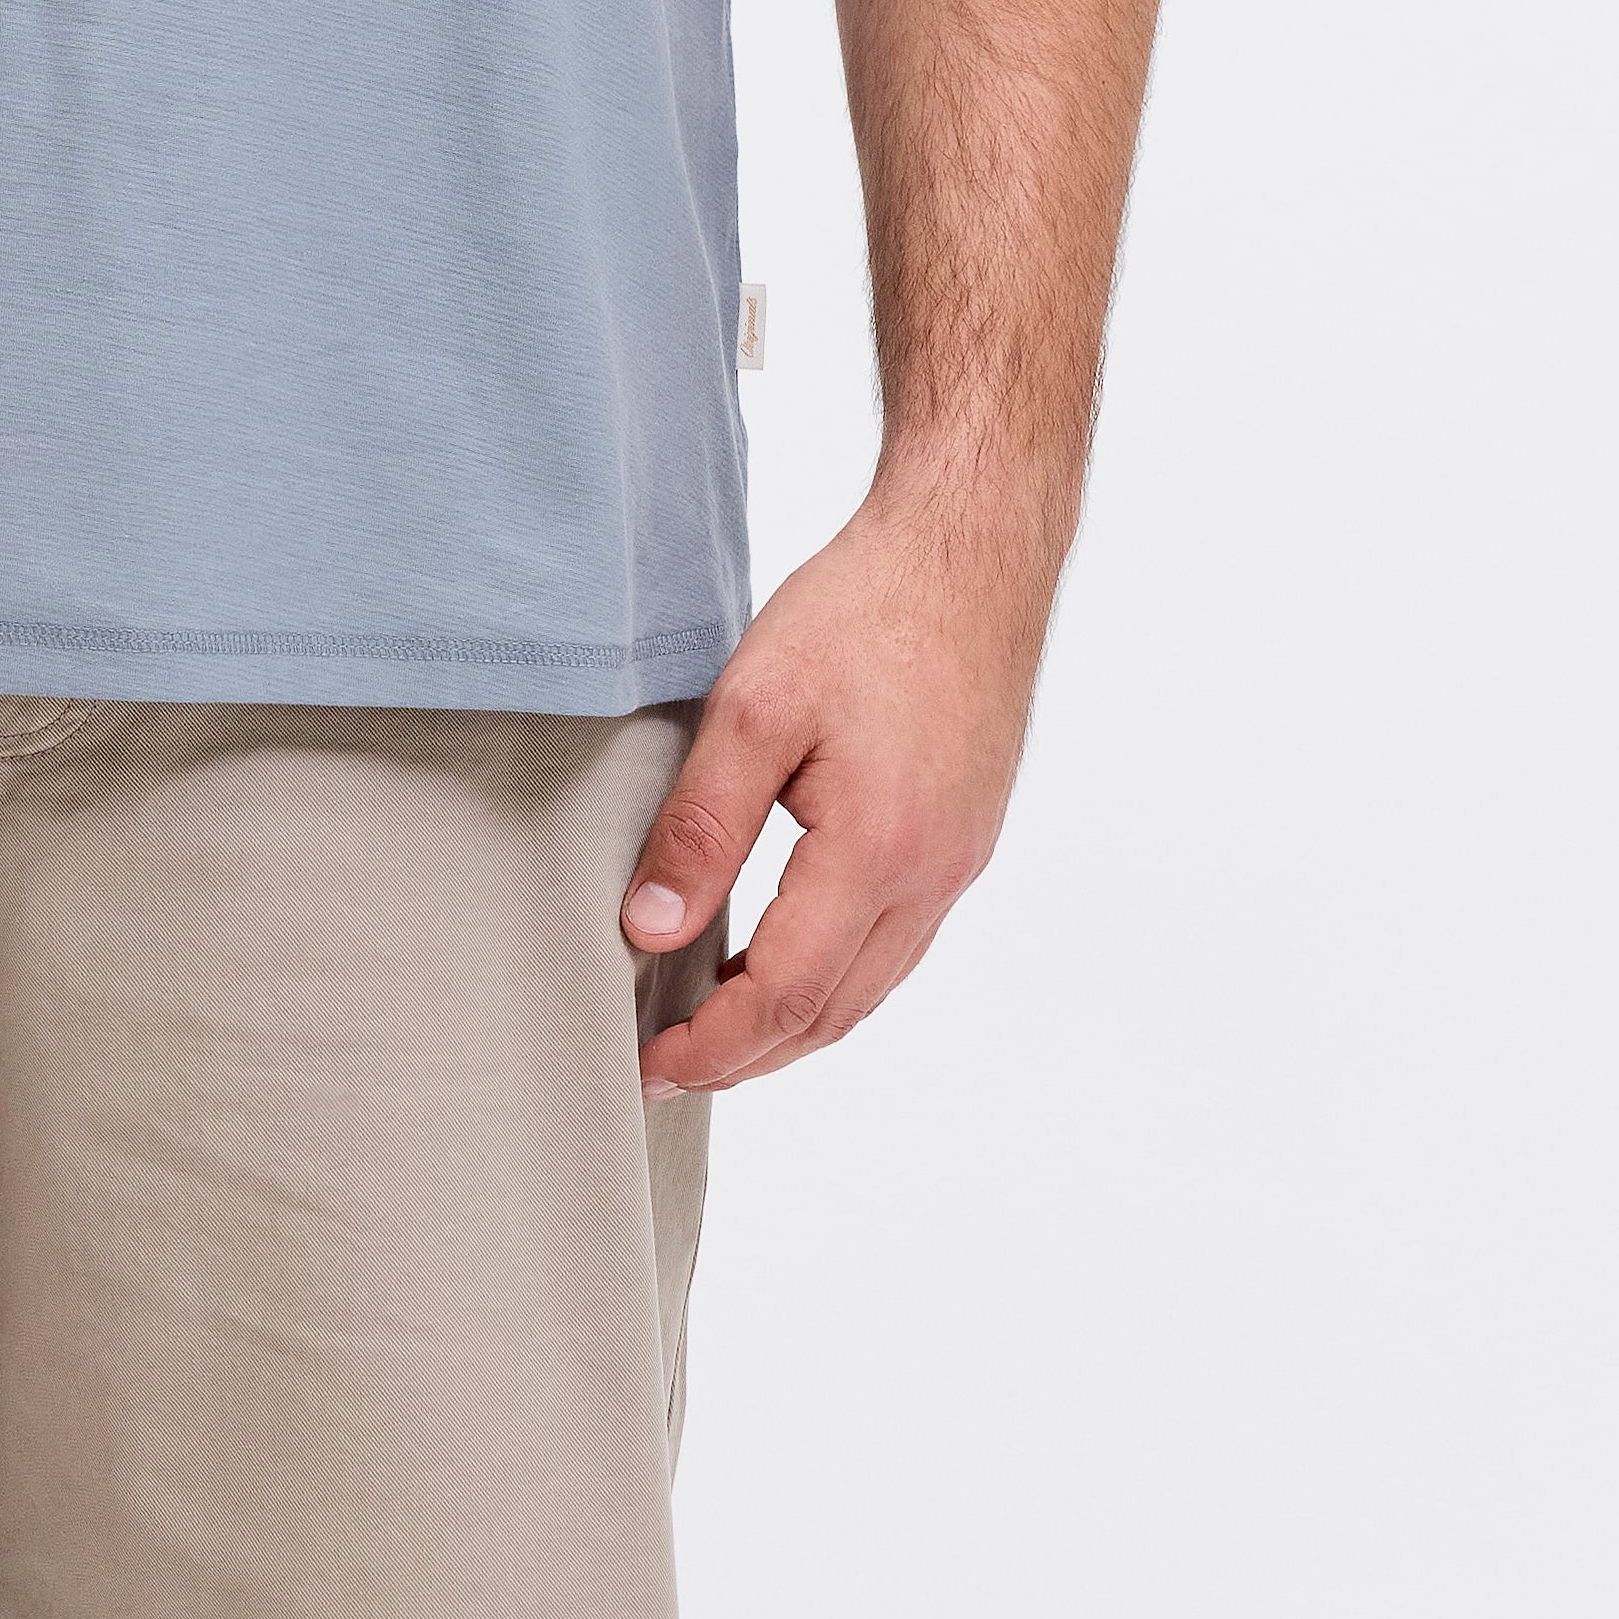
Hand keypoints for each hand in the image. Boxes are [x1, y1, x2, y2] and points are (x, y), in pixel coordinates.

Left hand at [621, 485, 1052, 1096]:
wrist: (969, 551)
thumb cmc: (864, 612)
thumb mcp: (754, 706)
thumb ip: (701, 826)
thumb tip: (650, 931)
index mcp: (879, 852)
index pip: (784, 993)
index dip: (713, 1044)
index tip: (648, 1066)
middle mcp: (933, 876)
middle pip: (834, 1011)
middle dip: (749, 1054)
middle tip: (668, 1068)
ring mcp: (959, 860)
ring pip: (872, 987)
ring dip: (795, 1022)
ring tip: (716, 1028)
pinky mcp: (965, 835)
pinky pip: (898, 943)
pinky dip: (837, 976)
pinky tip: (790, 957)